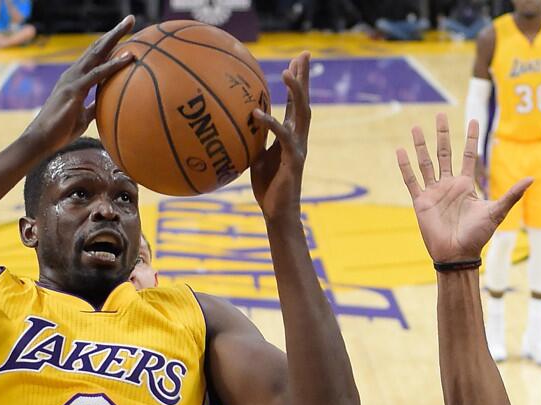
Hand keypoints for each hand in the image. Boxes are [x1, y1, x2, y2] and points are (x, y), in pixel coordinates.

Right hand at [21, 17, 135, 154]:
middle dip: (114, 32)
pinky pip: (98, 74)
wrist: (42, 139)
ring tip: (130, 26)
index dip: (109, 43)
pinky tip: (128, 57)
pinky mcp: (74, 90)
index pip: (95, 56)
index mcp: (76, 78)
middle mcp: (74, 73)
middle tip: (130, 20)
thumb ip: (94, 106)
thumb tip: (107, 103)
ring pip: (97, 53)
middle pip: (97, 47)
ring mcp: (73, 79)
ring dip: (114, 39)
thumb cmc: (61, 129)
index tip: (126, 34)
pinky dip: (114, 64)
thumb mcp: (83, 116)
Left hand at [249, 52, 310, 223]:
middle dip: (304, 77)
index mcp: (290, 136)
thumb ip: (252, 138)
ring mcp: (298, 147)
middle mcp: (298, 138)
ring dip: (296, 92)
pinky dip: (270, 123)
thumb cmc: (267, 187)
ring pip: (302, 113)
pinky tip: (256, 112)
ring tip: (287, 72)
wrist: (278, 212)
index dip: (297, 82)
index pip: (296, 103)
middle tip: (304, 54)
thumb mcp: (256, 156)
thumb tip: (236, 122)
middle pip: (304, 100)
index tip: (296, 60)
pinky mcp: (293, 159)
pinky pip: (282, 136)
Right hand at [397, 115, 530, 263]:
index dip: (471, 138)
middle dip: (443, 134)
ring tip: (416, 127)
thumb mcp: (496, 212)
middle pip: (444, 153)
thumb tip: (532, 179)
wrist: (458, 254)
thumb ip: (511, 195)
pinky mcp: (421, 202)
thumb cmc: (477, 236)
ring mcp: (434, 192)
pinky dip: (405, 166)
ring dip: (421, 145)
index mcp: (466, 185)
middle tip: (440, 115)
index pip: (469, 155)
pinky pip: (412, 180)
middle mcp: (449, 185)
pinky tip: (400, 151)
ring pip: (426, 162)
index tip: (473, 120)